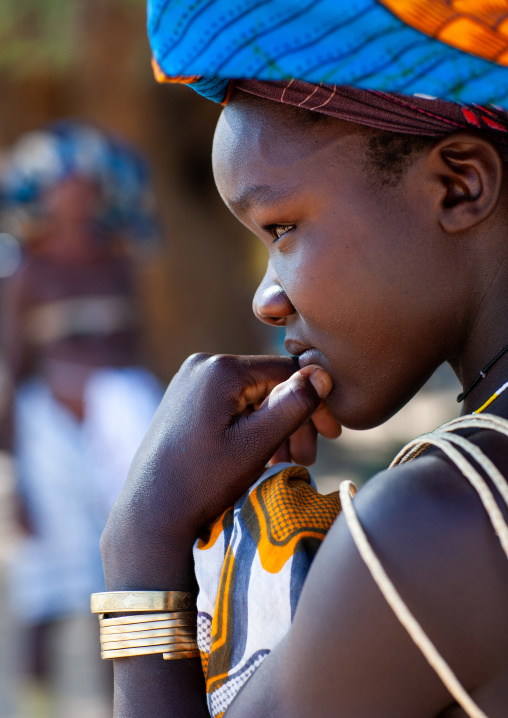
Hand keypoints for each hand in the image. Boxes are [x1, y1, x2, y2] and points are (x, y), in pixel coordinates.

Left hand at [101, 354, 338, 588]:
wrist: (149, 513)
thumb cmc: (203, 480)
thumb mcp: (256, 443)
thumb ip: (293, 405)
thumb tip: (322, 373)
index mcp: (219, 369)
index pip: (286, 370)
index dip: (313, 400)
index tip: (330, 434)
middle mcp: (202, 365)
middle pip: (268, 384)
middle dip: (292, 420)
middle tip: (305, 459)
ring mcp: (189, 383)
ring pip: (251, 397)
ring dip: (274, 427)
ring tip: (284, 462)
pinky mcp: (184, 401)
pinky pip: (230, 406)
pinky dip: (251, 428)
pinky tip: (260, 456)